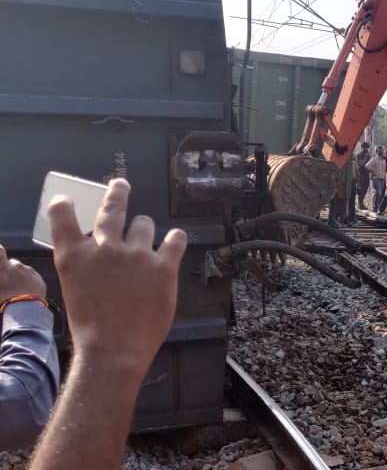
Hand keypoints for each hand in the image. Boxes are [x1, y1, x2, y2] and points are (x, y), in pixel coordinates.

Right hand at [0, 244, 46, 301]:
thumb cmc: (4, 300)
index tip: (0, 254)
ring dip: (21, 276)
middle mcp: (17, 266)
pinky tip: (26, 292)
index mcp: (3, 268)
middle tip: (8, 283)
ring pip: (24, 270)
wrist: (24, 309)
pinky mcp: (39, 278)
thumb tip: (2, 277)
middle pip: (12, 263)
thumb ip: (1, 277)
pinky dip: (30, 282)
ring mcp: (30, 271)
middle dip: (10, 270)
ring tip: (18, 290)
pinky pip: (33, 277)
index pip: (0, 251)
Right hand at [47, 179, 185, 369]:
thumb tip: (100, 247)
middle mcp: (104, 247)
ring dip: (144, 230)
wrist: (114, 350)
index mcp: (74, 255)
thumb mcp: (76, 288)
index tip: (67, 198)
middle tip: (121, 184)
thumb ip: (86, 264)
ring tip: (145, 243)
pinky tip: (175, 239)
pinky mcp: (164, 266)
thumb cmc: (92, 326)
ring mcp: (136, 254)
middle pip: (111, 208)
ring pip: (144, 224)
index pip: (62, 216)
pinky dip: (175, 239)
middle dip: (117, 192)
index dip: (63, 204)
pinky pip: (175, 240)